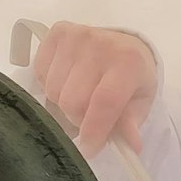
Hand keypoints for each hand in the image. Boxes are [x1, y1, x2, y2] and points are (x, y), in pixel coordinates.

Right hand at [29, 22, 157, 157]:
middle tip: (88, 116)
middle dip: (78, 118)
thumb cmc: (132, 78)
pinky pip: (40, 72)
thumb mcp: (140, 102)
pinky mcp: (57, 32)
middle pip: (72, 101)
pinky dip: (50, 84)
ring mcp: (76, 35)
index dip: (94, 130)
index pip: (104, 101)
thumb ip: (131, 123)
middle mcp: (100, 44)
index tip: (89, 149)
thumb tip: (130, 146)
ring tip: (78, 96)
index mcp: (128, 62)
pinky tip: (66, 80)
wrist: (125, 45)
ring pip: (53, 91)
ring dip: (62, 103)